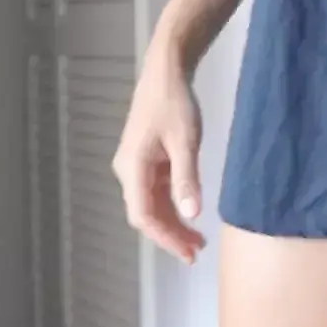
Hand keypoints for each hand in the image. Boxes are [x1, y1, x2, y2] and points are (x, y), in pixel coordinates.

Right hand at [111, 50, 206, 261]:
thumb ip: (187, 179)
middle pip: (146, 214)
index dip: (165, 238)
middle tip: (196, 253)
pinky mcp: (147, 161)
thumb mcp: (186, 142)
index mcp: (133, 168)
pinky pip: (157, 192)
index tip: (187, 252)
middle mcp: (129, 171)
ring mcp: (137, 167)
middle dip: (170, 235)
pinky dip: (173, 206)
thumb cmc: (174, 103)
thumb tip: (192, 214)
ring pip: (152, 205)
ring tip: (197, 241)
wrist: (166, 73)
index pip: (143, 215)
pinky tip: (190, 215)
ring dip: (173, 223)